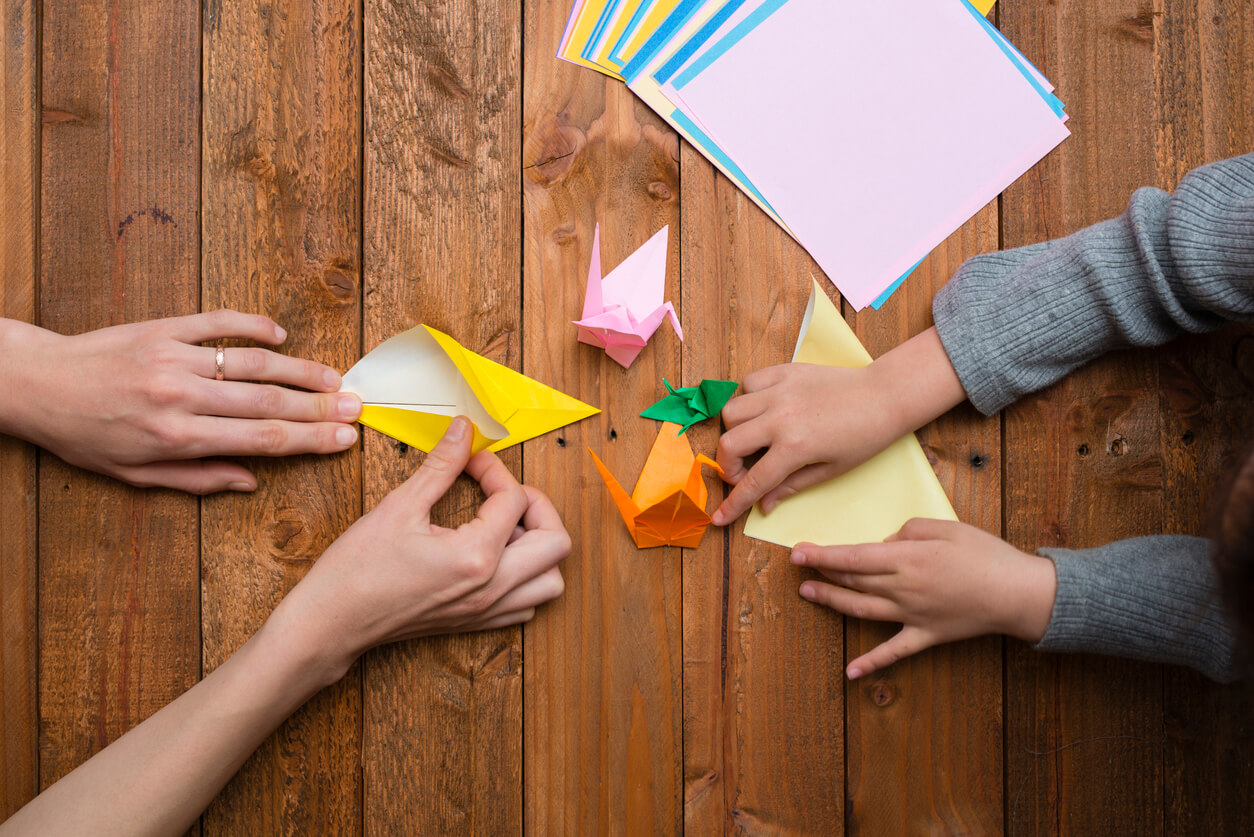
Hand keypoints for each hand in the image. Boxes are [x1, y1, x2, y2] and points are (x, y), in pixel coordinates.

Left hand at [0, 311, 360, 492]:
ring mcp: (174, 358)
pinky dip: (253, 326)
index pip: (262, 439)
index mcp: (178, 437)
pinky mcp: (164, 328)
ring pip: (252, 363)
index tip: (344, 439)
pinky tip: (281, 335)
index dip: (310, 439)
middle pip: (268, 401)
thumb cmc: (84, 435)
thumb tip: (250, 482)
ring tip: (335, 377)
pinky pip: (218, 322)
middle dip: (320, 406)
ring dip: (300, 369)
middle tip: (358, 408)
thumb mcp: (134, 475)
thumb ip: (196, 479)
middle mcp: (182, 396)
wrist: (35, 384)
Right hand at [277, 416, 569, 682]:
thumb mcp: (400, 506)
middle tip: (505, 492)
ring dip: (539, 546)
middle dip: (538, 507)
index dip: (495, 470)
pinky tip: (495, 555)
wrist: (331, 623)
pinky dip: (526, 576)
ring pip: (550, 581)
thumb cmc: (356, 570)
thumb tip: (464, 431)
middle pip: (556, 543)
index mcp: (476, 557)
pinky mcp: (477, 623)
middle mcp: (491, 588)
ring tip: (504, 526)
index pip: (515, 500)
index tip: (472, 462)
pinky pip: (528, 604)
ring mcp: (487, 611)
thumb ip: (441, 466)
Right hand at [712, 363, 900, 524]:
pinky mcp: (785, 371)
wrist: (885, 396)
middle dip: (728, 466)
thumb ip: (791, 486)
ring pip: (731, 411)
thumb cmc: (865, 438)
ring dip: (734, 431)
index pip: (752, 481)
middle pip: (729, 443)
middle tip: (743, 473)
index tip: (719, 517)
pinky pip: (748, 383)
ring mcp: (780, 391)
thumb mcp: (831, 470)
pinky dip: (747, 399)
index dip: (733, 504)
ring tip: (753, 439)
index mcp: (795, 447)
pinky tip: (762, 410)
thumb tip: (764, 505)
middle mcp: (780, 417)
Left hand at [791, 518, 1055, 678]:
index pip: (853, 556)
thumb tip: (885, 541)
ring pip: (862, 610)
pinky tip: (850, 672)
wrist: (1018, 593)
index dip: (823, 554)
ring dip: (832, 602)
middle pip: (853, 580)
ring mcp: (912, 615)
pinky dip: (871, 663)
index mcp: (907, 558)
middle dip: (822, 571)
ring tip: (808, 593)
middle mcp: (903, 588)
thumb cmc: (986, 554)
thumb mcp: (947, 527)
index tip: (798, 551)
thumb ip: (909, 530)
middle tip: (797, 565)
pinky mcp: (926, 635)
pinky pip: (894, 651)